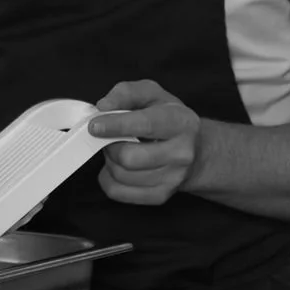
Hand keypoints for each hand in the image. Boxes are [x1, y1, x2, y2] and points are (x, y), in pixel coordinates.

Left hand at [88, 80, 201, 205]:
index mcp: (180, 122)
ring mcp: (173, 178)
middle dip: (110, 145)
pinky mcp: (160, 196)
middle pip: (129, 157)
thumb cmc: (167, 118)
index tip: (94, 126)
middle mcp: (182, 153)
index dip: (116, 125)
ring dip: (110, 160)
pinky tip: (119, 166)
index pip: (145, 125)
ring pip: (120, 175)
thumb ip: (126, 93)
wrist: (196, 150)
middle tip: (108, 137)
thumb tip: (104, 107)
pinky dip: (108, 178)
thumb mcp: (151, 93)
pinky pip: (117, 191)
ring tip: (119, 148)